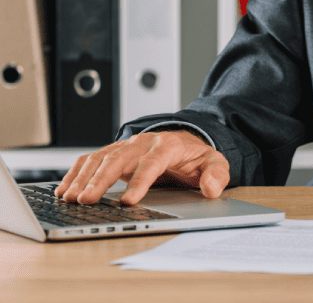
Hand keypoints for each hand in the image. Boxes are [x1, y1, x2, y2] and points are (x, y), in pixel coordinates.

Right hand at [54, 129, 229, 205]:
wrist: (186, 140)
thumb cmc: (196, 155)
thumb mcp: (214, 162)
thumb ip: (216, 174)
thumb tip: (211, 188)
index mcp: (168, 145)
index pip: (152, 162)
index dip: (140, 181)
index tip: (128, 201)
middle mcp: (143, 142)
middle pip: (119, 158)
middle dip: (102, 179)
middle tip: (87, 201)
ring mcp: (127, 146)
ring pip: (101, 157)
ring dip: (84, 177)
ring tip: (70, 198)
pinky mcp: (115, 152)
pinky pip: (92, 159)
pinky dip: (76, 172)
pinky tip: (65, 188)